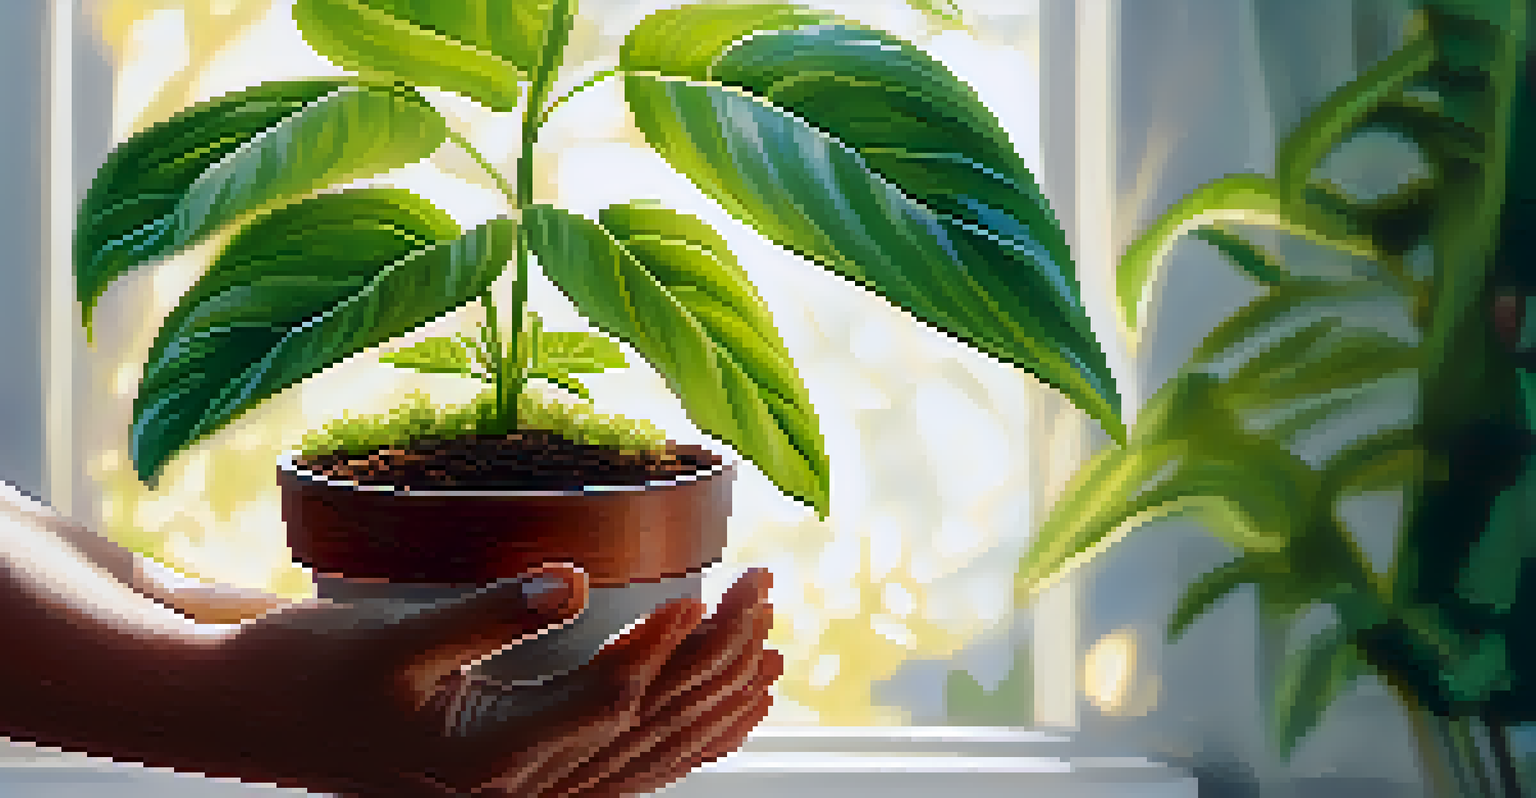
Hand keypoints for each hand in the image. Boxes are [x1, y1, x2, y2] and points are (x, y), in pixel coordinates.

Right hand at [180, 566, 779, 796]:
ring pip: (644, 751)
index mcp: (485, 758)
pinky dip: (684, 740)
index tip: (706, 590)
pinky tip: (728, 711)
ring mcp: (521, 789)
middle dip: (714, 659)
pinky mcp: (519, 773)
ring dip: (713, 699)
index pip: (604, 702)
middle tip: (767, 586)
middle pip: (644, 727)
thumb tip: (573, 579)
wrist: (249, 716)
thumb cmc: (307, 670)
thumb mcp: (393, 636)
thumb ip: (489, 613)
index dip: (660, 649)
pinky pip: (623, 767)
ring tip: (776, 648)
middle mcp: (515, 788)